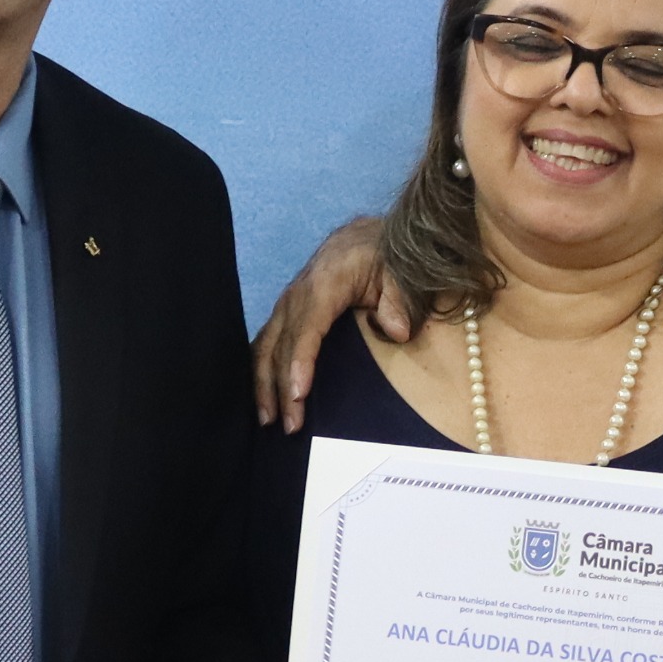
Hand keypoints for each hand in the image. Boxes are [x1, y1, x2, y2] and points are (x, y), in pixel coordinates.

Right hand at [249, 215, 411, 432]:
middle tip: (289, 424)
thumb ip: (400, 300)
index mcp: (324, 284)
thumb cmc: (385, 255)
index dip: (300, 362)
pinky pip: (267, 342)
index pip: (307, 327)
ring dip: (264, 383)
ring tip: (269, 419)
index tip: (298, 394)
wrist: (367, 237)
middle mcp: (298, 295)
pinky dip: (262, 370)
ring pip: (266, 345)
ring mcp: (288, 303)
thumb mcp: (400, 271)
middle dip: (281, 386)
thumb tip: (396, 330)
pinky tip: (265, 398)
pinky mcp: (286, 312)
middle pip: (282, 344)